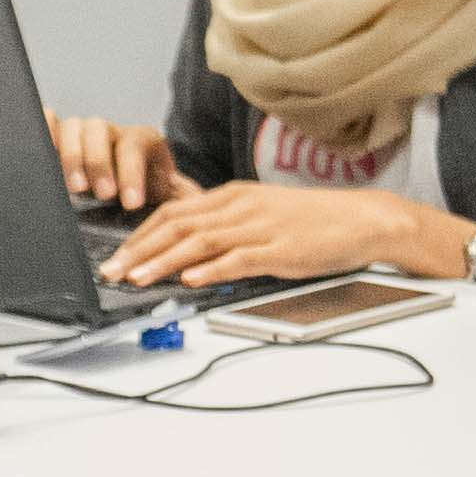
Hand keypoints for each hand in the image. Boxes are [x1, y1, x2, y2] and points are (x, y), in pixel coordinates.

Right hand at [49, 112, 180, 211]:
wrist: (136, 195)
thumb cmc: (151, 198)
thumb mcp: (169, 198)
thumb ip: (175, 199)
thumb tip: (184, 207)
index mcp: (143, 139)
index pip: (134, 146)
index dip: (131, 173)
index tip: (131, 204)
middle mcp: (111, 131)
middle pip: (99, 130)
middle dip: (99, 163)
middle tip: (102, 195)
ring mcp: (84, 133)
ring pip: (72, 127)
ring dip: (71, 157)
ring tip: (74, 189)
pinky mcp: (61, 139)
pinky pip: (48, 122)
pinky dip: (44, 134)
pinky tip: (42, 158)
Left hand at [93, 176, 444, 291]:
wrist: (363, 218)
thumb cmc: (313, 220)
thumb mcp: (261, 215)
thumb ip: (225, 228)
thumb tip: (188, 254)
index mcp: (233, 196)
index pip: (174, 211)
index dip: (140, 234)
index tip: (118, 255)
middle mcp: (241, 207)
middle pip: (178, 225)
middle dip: (139, 250)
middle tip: (112, 271)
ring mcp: (260, 227)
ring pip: (200, 242)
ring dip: (163, 262)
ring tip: (137, 279)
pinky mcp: (280, 250)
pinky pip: (239, 259)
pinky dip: (211, 269)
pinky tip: (190, 280)